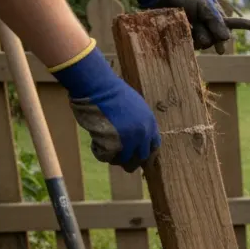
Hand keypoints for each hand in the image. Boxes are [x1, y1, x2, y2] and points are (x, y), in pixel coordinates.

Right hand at [51, 45, 157, 171]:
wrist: (98, 86)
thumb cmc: (112, 93)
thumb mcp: (136, 107)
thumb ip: (140, 124)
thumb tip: (139, 140)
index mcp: (150, 124)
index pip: (154, 147)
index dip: (146, 155)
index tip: (139, 159)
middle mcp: (142, 134)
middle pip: (140, 158)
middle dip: (130, 161)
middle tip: (119, 159)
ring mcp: (128, 140)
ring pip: (124, 160)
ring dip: (114, 157)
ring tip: (104, 145)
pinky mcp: (112, 144)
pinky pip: (106, 157)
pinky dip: (99, 152)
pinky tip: (95, 141)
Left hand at [116, 0, 230, 50]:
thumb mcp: (203, 5)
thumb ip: (216, 21)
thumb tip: (227, 38)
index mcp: (213, 12)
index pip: (225, 28)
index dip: (223, 38)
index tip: (220, 51)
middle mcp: (205, 21)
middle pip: (214, 39)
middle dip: (207, 36)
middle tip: (197, 29)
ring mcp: (193, 28)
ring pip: (202, 43)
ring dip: (196, 39)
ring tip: (188, 29)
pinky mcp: (181, 33)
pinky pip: (189, 44)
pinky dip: (187, 41)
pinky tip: (180, 34)